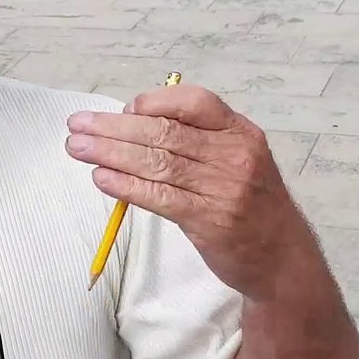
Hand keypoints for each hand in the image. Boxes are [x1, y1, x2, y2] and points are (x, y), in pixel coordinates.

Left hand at [65, 84, 316, 300]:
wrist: (282, 258)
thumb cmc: (249, 204)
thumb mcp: (236, 159)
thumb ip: (195, 140)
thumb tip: (131, 124)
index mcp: (239, 131)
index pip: (193, 100)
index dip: (152, 101)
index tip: (122, 110)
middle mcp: (233, 154)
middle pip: (164, 131)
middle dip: (114, 126)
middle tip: (76, 125)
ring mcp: (223, 188)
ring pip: (157, 162)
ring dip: (110, 153)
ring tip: (76, 148)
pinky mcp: (209, 220)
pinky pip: (160, 197)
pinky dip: (126, 186)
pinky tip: (101, 179)